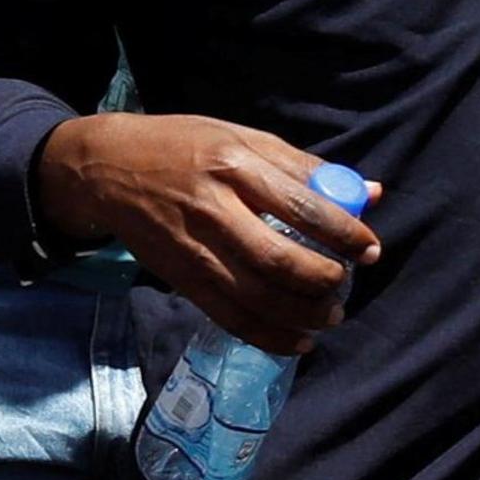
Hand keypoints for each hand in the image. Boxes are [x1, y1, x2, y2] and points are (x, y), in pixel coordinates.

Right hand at [32, 113, 381, 353]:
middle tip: (345, 285)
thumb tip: (369, 193)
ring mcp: (194, 248)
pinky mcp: (181, 278)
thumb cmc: (186, 147)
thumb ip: (305, 168)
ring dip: (301, 315)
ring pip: (255, 296)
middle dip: (323, 280)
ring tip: (329, 316)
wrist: (109, 169)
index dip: (344, 233)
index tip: (370, 249)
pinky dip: (268, 336)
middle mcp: (214, 208)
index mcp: (235, 164)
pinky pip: (230, 317)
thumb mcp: (242, 138)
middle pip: (279, 258)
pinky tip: (297, 341)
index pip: (301, 206)